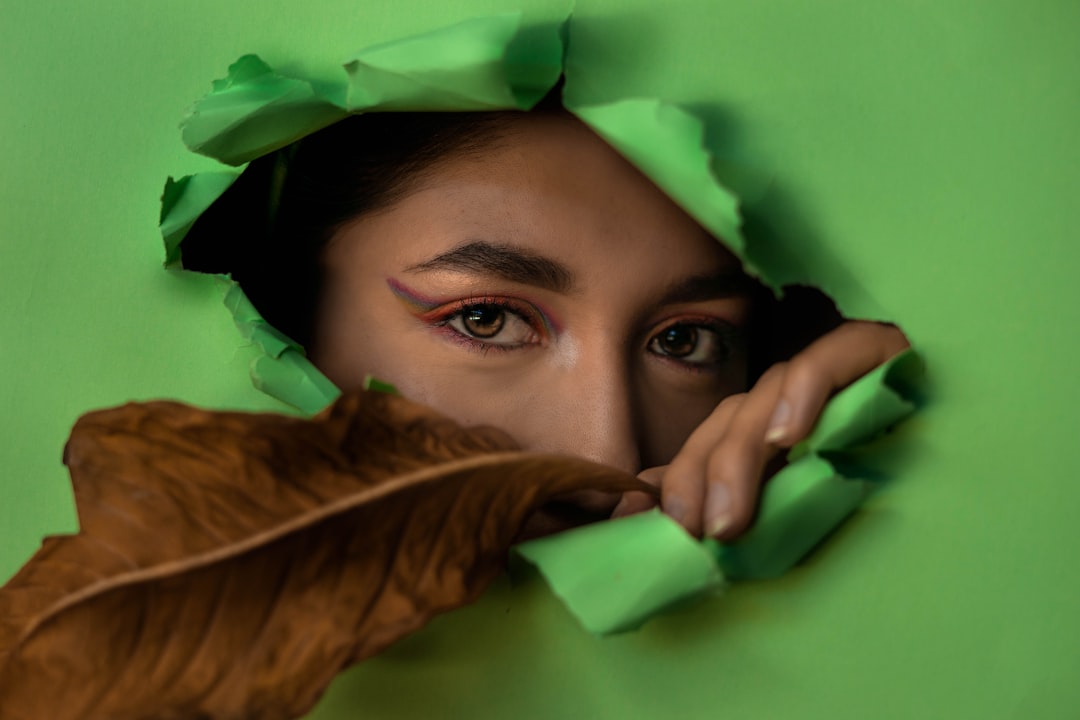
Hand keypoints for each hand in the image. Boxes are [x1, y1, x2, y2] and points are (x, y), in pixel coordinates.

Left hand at [612, 321, 909, 539]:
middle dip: (702, 477)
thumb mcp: (793, 501)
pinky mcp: (874, 348)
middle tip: (696, 535)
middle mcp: (790, 392)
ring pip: (768, 396)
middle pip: (730, 418)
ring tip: (732, 516)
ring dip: (744, 457)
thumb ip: (727, 498)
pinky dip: (807, 392)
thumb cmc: (879, 474)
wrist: (971, 450)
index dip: (677, 476)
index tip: (658, 525)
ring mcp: (829, 368)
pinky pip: (833, 359)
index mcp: (767, 423)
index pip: (709, 440)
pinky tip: (795, 434)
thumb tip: (638, 510)